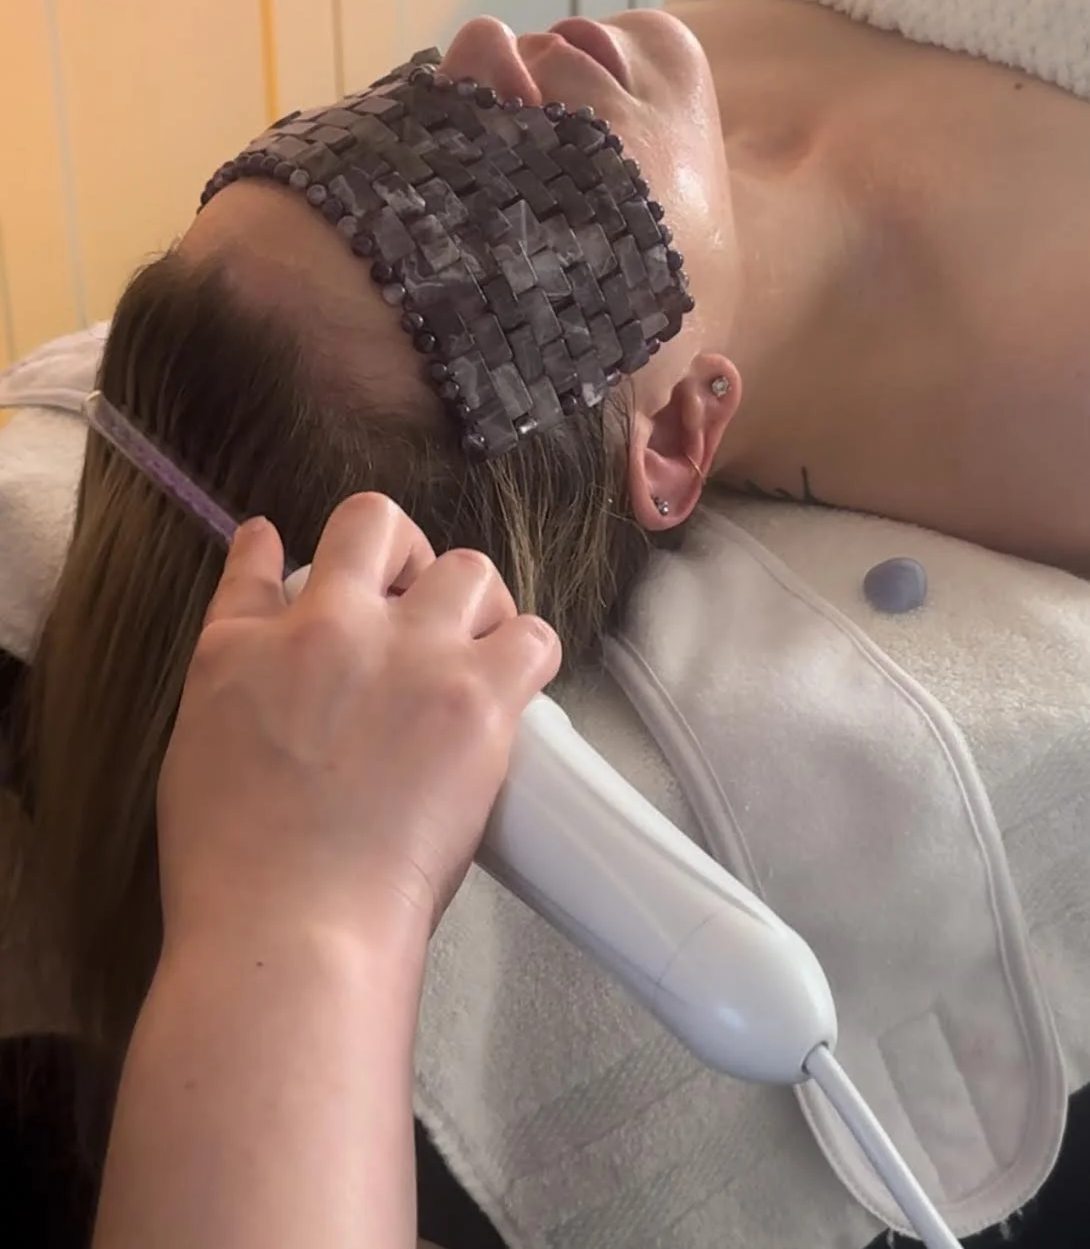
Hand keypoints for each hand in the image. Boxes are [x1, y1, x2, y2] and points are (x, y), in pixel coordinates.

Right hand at [156, 496, 560, 955]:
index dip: (275, 549)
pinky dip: (524, 654)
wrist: (293, 928)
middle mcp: (327, 626)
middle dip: (397, 553)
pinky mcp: (477, 696)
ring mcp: (409, 654)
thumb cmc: (234, 870)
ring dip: (471, 602)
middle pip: (376, 523)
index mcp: (242, 646)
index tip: (287, 553)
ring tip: (468, 650)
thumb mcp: (195, 754)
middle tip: (409, 605)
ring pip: (468, 569)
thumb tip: (256, 639)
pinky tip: (509, 688)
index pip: (256, 562)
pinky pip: (531, 635)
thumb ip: (230, 679)